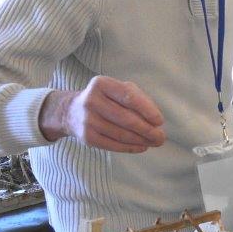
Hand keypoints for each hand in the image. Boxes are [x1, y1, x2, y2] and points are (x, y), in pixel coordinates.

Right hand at [38, 75, 164, 151]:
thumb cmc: (105, 99)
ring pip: (121, 134)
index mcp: (102, 84)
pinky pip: (113, 145)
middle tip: (161, 137)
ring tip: (154, 142)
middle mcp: (92, 101)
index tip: (159, 121)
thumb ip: (138, 99)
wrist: (71, 111)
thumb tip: (156, 121)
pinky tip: (142, 147)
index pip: (129, 97)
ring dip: (142, 140)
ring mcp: (87, 120)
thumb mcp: (118, 89)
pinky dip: (130, 147)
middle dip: (148, 130)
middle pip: (126, 119)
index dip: (147, 110)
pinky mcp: (86, 137)